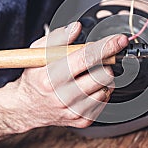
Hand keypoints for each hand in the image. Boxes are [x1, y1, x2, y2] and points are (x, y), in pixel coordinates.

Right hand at [12, 22, 128, 129]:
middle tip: (98, 58)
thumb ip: (57, 38)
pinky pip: (105, 100)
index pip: (85, 59)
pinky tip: (88, 86)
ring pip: (106, 88)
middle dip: (106, 62)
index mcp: (50, 78)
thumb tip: (76, 27)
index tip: (120, 40)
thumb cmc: (36, 77)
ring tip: (88, 73)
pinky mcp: (83, 120)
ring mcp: (74, 112)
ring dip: (103, 76)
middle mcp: (62, 98)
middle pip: (102, 76)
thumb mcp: (38, 53)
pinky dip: (101, 89)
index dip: (106, 47)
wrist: (27, 108)